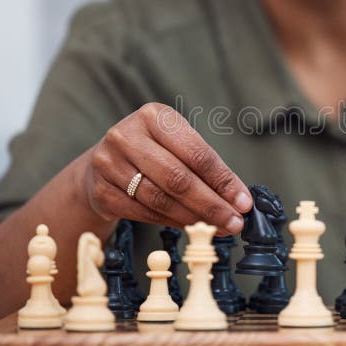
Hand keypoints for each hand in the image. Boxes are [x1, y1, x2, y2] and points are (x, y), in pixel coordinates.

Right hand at [82, 103, 252, 234]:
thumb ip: (205, 167)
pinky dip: (172, 222)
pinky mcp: (101, 192)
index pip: (196, 153)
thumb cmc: (152, 152)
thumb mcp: (176, 144)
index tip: (244, 202)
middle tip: (235, 222)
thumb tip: (239, 200)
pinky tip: (191, 227)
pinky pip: (145, 213)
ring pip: (161, 199)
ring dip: (195, 218)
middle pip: (178, 178)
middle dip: (212, 205)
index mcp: (153, 116)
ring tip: (218, 228)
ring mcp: (109, 164)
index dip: (223, 181)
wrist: (101, 165)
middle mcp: (127, 136)